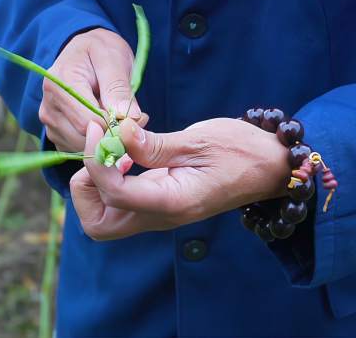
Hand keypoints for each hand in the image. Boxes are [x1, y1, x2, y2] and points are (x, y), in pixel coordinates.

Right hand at [39, 28, 148, 151]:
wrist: (85, 51)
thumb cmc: (101, 51)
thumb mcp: (114, 59)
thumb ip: (119, 88)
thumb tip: (128, 118)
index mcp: (59, 84)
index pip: (89, 121)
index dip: (116, 125)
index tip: (137, 116)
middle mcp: (48, 106)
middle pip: (85, 138)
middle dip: (113, 133)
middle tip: (133, 117)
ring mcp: (50, 123)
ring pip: (83, 147)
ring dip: (106, 139)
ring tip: (118, 116)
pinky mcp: (56, 134)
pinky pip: (80, 149)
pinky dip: (97, 142)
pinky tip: (106, 124)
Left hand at [69, 118, 290, 239]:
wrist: (270, 168)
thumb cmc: (241, 151)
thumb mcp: (197, 140)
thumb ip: (152, 144)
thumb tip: (118, 133)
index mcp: (172, 202)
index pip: (113, 193)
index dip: (95, 161)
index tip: (100, 130)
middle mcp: (161, 217)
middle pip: (98, 225)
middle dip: (85, 189)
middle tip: (99, 153)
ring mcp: (159, 215)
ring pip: (105, 220)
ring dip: (94, 188)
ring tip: (112, 152)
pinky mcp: (159, 206)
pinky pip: (121, 206)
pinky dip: (109, 183)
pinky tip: (125, 156)